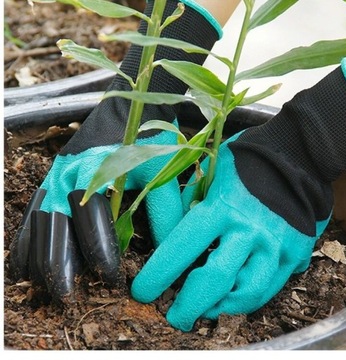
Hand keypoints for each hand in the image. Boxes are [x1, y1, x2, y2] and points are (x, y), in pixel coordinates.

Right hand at [8, 0, 221, 302]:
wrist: (125, 110)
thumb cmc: (146, 139)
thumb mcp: (160, 169)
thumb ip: (164, 209)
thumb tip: (168, 251)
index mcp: (94, 168)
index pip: (92, 219)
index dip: (101, 252)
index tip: (112, 281)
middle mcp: (66, 175)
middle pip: (55, 229)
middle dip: (62, 266)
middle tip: (71, 297)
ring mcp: (52, 179)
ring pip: (38, 228)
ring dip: (42, 262)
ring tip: (51, 291)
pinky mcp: (47, 183)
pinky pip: (29, 219)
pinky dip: (28, 246)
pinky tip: (28, 270)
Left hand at [131, 132, 328, 330]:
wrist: (295, 156)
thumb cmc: (246, 161)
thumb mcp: (211, 171)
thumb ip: (189, 201)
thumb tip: (173, 232)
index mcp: (221, 206)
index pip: (182, 247)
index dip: (158, 274)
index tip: (143, 291)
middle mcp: (248, 229)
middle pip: (215, 280)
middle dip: (189, 306)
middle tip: (175, 316)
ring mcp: (275, 244)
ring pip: (247, 293)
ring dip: (222, 308)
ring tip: (206, 310)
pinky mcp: (295, 252)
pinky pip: (270, 287)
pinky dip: (247, 299)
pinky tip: (232, 297)